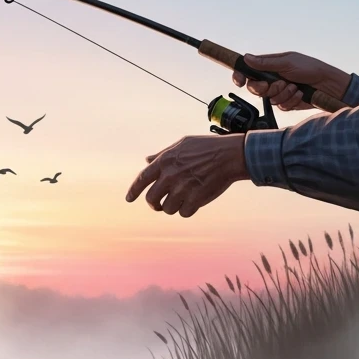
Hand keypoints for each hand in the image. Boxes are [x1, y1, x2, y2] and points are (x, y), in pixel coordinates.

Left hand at [126, 133, 248, 217]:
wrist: (229, 155)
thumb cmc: (207, 148)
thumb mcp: (181, 145)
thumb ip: (162, 154)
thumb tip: (146, 160)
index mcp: (164, 161)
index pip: (142, 179)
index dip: (133, 191)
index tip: (129, 199)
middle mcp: (170, 175)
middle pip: (151, 199)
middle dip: (154, 204)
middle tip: (159, 205)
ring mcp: (182, 188)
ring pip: (167, 209)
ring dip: (173, 207)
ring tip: (183, 199)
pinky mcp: (195, 199)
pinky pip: (183, 213)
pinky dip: (187, 210)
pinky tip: (194, 202)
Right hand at [232, 51, 349, 110]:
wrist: (326, 85)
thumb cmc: (309, 68)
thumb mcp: (286, 63)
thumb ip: (265, 63)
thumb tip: (246, 58)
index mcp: (270, 66)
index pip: (248, 71)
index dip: (240, 76)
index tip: (239, 81)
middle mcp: (272, 79)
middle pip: (255, 88)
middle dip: (266, 88)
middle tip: (278, 84)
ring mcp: (279, 91)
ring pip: (269, 99)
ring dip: (283, 93)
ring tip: (295, 86)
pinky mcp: (286, 102)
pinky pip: (280, 106)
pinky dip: (291, 100)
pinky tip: (299, 93)